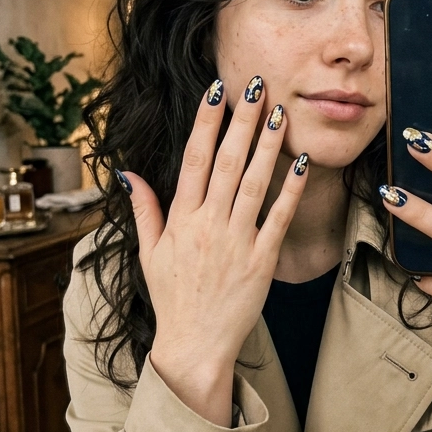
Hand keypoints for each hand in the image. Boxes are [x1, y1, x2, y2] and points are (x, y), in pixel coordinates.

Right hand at [119, 76, 307, 425]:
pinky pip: (278, 218)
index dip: (206, 123)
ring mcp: (236, 242)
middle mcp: (208, 224)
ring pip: (254, 183)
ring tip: (279, 112)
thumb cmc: (173, 299)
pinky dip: (291, 189)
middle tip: (255, 85)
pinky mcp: (261, 261)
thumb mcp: (149, 253)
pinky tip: (302, 160)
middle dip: (241, 121)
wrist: (194, 346)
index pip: (194, 159)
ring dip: (267, 145)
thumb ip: (145, 209)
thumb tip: (129, 172)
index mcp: (181, 219)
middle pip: (227, 162)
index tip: (216, 91)